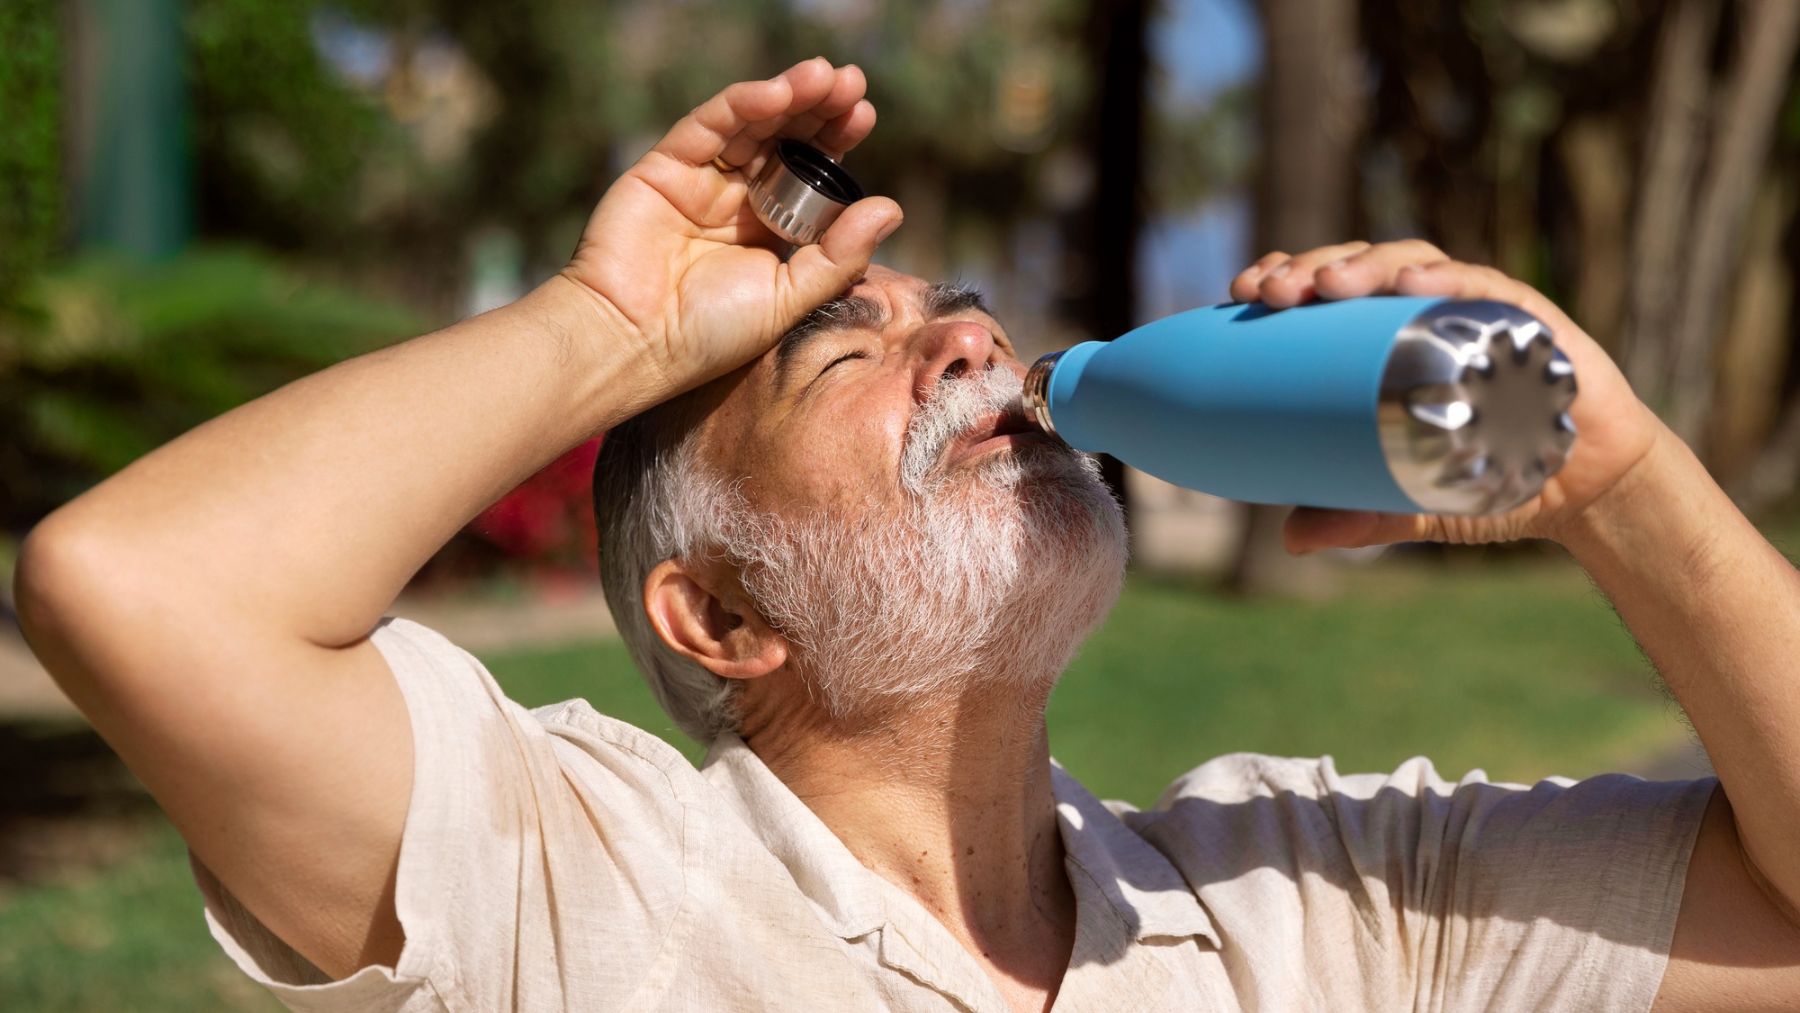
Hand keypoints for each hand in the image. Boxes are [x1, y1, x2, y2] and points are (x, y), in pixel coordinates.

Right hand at [560, 58, 901, 397]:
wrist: (635, 344)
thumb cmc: (710, 334)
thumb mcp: (789, 298)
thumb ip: (838, 256)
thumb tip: (891, 207)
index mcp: (769, 229)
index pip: (809, 172)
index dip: (835, 140)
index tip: (864, 114)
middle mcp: (737, 198)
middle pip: (783, 139)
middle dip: (818, 108)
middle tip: (851, 83)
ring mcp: (700, 180)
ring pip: (750, 125)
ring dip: (788, 96)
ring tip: (824, 76)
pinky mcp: (663, 168)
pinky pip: (707, 126)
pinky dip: (741, 105)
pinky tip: (775, 92)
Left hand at [1226, 240, 1666, 551]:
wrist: (1590, 491)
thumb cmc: (1497, 479)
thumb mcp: (1414, 502)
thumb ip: (1358, 517)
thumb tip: (1291, 539)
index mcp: (1392, 341)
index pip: (1329, 293)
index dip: (1285, 278)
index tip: (1240, 292)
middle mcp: (1429, 314)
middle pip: (1359, 267)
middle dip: (1309, 267)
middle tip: (1269, 291)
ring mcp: (1479, 309)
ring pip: (1412, 263)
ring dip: (1365, 265)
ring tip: (1326, 284)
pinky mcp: (1530, 318)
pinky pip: (1485, 286)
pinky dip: (1446, 281)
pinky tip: (1411, 285)